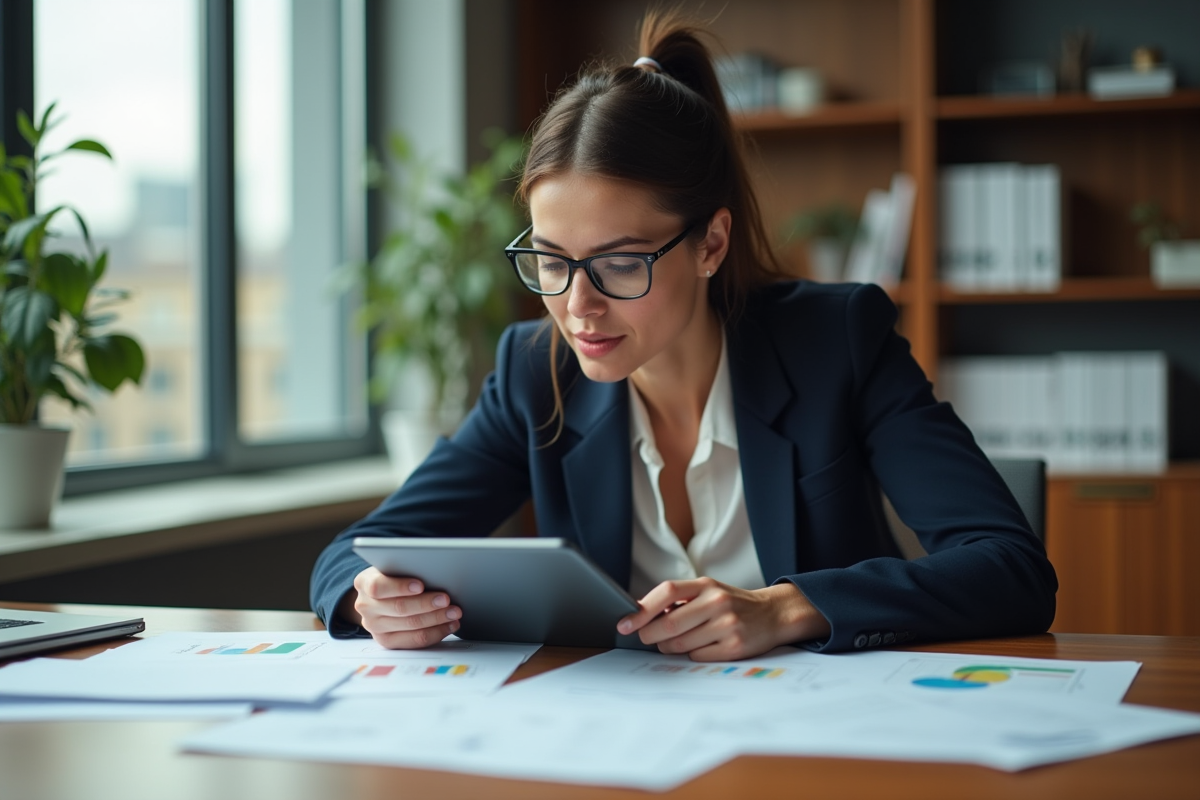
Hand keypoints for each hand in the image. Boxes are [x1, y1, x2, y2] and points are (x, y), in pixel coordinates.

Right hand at [343, 566, 461, 648]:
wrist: (379, 595)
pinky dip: (435, 633)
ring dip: (436, 619)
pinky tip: (448, 626)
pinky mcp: (386, 641)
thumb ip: (406, 568)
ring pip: (410, 626)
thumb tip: (436, 571)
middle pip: (399, 608)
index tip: (421, 585)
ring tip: (454, 613)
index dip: (400, 587)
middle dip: (427, 604)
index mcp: (364, 583)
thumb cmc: (392, 576)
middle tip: (447, 599)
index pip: (379, 586)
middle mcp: (365, 606)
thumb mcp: (392, 567)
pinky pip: (414, 641)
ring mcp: (374, 626)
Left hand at [616, 578, 830, 660]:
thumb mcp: (708, 592)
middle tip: (648, 638)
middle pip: (669, 624)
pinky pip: (697, 657)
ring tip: (679, 641)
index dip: (642, 609)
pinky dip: (692, 655)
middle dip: (651, 635)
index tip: (625, 623)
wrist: (773, 614)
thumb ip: (678, 600)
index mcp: (705, 585)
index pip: (666, 592)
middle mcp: (716, 602)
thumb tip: (639, 613)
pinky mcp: (734, 647)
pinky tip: (703, 647)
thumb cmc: (732, 604)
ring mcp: (727, 625)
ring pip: (680, 645)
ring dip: (670, 647)